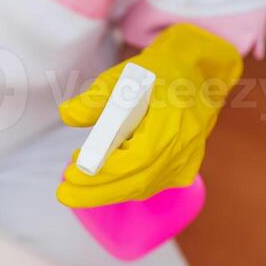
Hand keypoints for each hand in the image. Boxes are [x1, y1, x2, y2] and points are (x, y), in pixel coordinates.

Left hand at [57, 23, 242, 208]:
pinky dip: (123, 185)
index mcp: (172, 119)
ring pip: (142, 187)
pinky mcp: (184, 171)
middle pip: (138, 181)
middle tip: (65, 192)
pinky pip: (149, 185)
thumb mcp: (125, 75)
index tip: (72, 174)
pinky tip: (101, 180)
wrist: (199, 77)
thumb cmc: (160, 73)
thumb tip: (68, 114)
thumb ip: (96, 97)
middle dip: (97, 191)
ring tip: (77, 181)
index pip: (138, 158)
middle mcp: (184, 147)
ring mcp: (187, 162)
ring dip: (107, 190)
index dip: (104, 171)